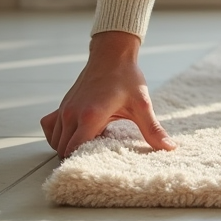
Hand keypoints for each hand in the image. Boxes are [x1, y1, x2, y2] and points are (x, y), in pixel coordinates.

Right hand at [40, 31, 176, 156]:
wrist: (112, 55)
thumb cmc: (127, 78)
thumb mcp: (142, 104)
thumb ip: (153, 129)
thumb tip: (170, 147)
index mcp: (90, 116)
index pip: (74, 150)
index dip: (83, 162)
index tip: (98, 164)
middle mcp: (72, 113)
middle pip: (63, 150)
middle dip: (77, 157)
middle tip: (98, 156)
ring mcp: (64, 109)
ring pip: (55, 141)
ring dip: (69, 147)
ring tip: (91, 144)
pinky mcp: (62, 105)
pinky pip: (50, 128)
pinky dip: (58, 135)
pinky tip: (76, 134)